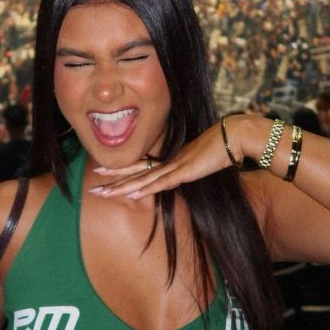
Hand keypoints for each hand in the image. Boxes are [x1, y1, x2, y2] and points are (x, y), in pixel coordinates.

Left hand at [89, 120, 234, 198]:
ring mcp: (175, 165)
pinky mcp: (186, 171)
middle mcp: (168, 161)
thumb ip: (188, 169)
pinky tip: (132, 194)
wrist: (235, 135)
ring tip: (103, 194)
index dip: (121, 170)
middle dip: (114, 181)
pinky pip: (162, 182)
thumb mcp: (201, 162)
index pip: (141, 166)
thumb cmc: (222, 147)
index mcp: (170, 158)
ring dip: (122, 187)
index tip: (102, 171)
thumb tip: (179, 175)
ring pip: (143, 179)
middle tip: (94, 189)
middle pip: (136, 172)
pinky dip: (146, 188)